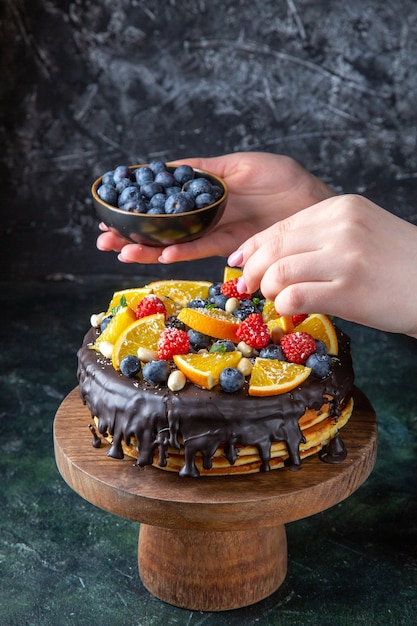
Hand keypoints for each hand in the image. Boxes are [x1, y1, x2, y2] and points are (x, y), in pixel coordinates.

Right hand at [96, 152, 332, 263]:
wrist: (314, 206)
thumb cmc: (284, 180)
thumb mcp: (241, 166)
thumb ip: (207, 170)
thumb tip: (170, 168)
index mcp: (207, 194)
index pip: (165, 203)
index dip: (139, 208)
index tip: (112, 210)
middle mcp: (208, 217)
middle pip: (163, 228)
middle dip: (133, 234)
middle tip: (105, 239)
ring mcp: (217, 234)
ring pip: (176, 244)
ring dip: (148, 249)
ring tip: (121, 251)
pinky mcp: (232, 249)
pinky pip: (202, 251)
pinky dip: (182, 254)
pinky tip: (161, 256)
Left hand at [230, 194, 416, 336]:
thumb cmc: (397, 263)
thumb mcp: (361, 232)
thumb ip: (320, 237)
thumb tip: (271, 256)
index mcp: (341, 208)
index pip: (280, 226)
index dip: (253, 247)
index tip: (239, 262)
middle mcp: (341, 228)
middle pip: (273, 249)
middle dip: (251, 271)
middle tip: (247, 287)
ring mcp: (345, 258)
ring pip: (279, 273)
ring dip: (269, 290)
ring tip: (276, 299)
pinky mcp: (349, 290)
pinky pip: (294, 297)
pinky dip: (284, 306)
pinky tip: (292, 310)